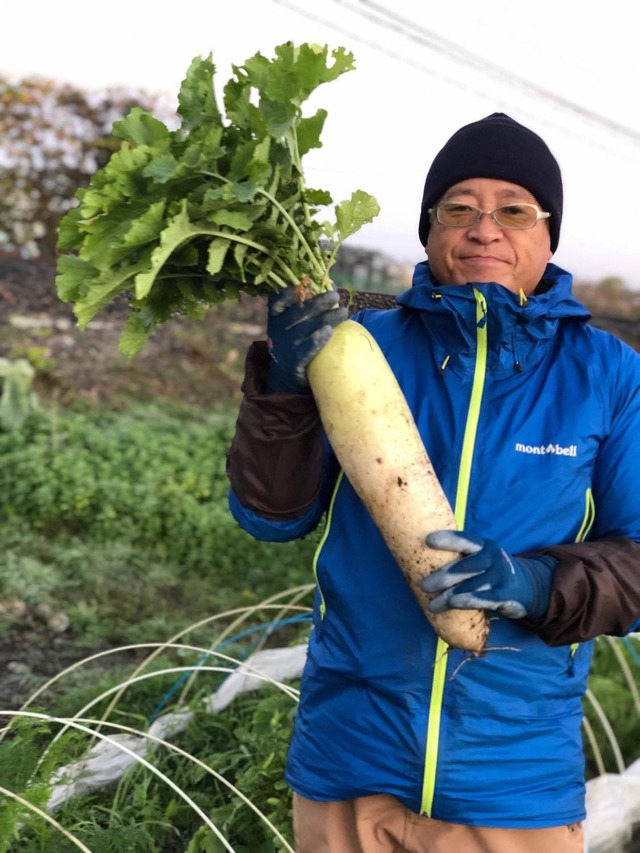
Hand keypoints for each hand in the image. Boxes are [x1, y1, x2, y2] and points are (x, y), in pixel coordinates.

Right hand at [265, 286, 346, 392]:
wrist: (286, 374)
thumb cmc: (297, 340)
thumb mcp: (296, 322)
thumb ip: (310, 304)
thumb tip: (332, 284)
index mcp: (276, 316)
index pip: (277, 300)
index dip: (289, 292)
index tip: (306, 287)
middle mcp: (276, 330)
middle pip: (297, 313)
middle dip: (318, 303)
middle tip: (335, 296)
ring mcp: (284, 347)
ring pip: (305, 329)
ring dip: (325, 319)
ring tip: (343, 312)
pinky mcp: (292, 362)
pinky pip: (305, 350)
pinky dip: (316, 340)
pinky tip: (328, 332)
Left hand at [420, 531, 556, 620]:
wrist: (525, 587)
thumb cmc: (489, 571)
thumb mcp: (478, 558)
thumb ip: (458, 558)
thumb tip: (417, 562)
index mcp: (483, 545)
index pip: (465, 539)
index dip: (448, 539)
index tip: (428, 540)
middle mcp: (493, 558)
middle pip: (468, 565)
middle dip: (444, 576)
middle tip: (424, 586)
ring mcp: (501, 577)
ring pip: (474, 585)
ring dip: (451, 596)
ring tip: (433, 604)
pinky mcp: (506, 595)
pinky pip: (487, 599)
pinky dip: (470, 601)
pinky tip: (455, 604)